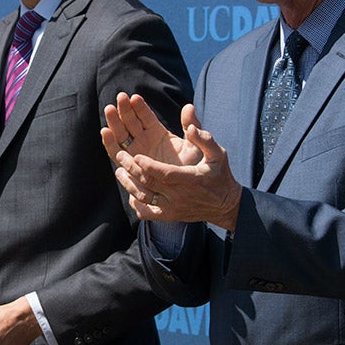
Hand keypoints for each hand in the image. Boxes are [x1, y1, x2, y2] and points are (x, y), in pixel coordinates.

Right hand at [102, 93, 202, 167]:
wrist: (184, 191)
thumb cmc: (191, 168)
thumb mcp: (194, 146)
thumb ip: (192, 126)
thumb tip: (189, 106)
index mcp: (157, 132)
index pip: (146, 116)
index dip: (140, 107)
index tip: (134, 97)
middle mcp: (143, 140)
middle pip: (130, 122)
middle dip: (124, 110)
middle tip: (120, 97)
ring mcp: (135, 152)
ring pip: (121, 134)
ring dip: (114, 122)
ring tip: (109, 109)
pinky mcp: (128, 165)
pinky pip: (117, 153)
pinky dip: (110, 143)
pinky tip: (105, 131)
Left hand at [103, 96, 242, 230]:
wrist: (225, 205)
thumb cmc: (220, 175)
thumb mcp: (218, 154)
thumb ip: (204, 139)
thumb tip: (191, 127)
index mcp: (190, 179)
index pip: (165, 174)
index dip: (148, 166)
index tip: (136, 155)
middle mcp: (179, 196)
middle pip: (150, 184)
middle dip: (132, 169)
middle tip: (120, 156)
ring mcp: (172, 208)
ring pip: (145, 198)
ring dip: (129, 185)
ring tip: (119, 171)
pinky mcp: (169, 216)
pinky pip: (147, 213)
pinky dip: (136, 204)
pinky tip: (130, 192)